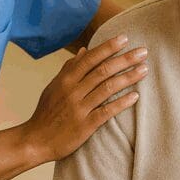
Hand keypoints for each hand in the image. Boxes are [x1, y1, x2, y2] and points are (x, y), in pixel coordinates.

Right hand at [22, 34, 146, 164]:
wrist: (35, 141)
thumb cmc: (46, 112)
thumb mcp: (54, 87)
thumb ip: (69, 69)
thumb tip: (84, 51)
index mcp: (65, 80)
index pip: (90, 58)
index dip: (108, 47)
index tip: (125, 38)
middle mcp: (73, 91)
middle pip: (103, 70)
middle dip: (125, 59)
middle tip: (143, 51)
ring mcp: (79, 108)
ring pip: (107, 88)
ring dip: (128, 77)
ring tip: (144, 70)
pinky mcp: (85, 125)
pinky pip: (106, 112)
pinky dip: (121, 103)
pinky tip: (135, 96)